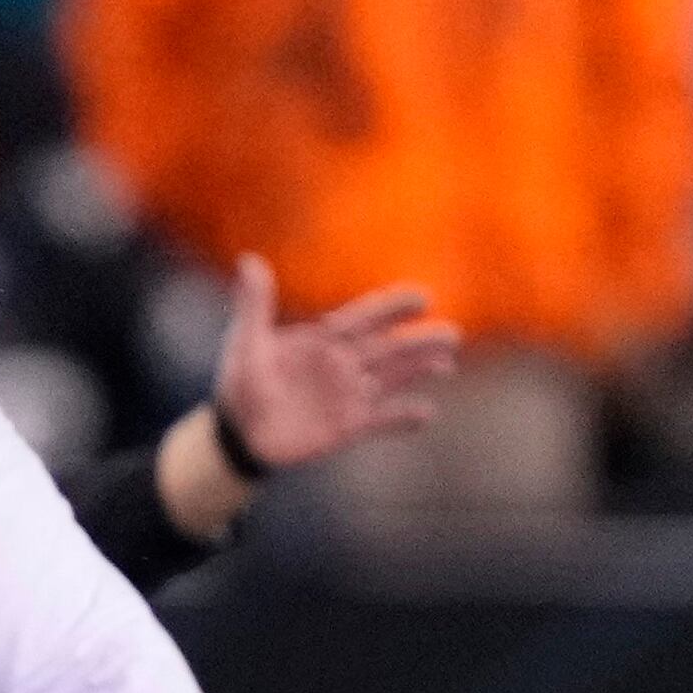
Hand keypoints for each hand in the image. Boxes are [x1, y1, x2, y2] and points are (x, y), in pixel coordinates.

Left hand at [209, 261, 458, 471]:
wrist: (240, 433)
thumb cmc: (241, 381)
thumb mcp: (246, 341)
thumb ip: (254, 305)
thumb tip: (249, 260)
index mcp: (324, 339)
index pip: (365, 318)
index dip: (392, 309)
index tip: (422, 298)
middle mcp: (344, 363)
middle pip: (389, 348)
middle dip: (420, 342)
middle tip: (452, 334)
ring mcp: (349, 395)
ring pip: (393, 379)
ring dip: (420, 371)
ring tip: (447, 364)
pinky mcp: (348, 427)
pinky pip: (382, 421)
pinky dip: (403, 419)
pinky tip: (427, 413)